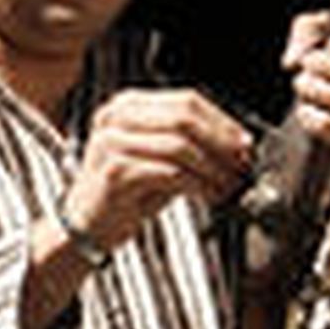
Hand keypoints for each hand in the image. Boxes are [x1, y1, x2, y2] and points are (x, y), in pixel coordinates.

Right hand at [63, 87, 253, 252]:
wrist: (85, 228)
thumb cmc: (124, 194)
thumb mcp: (157, 158)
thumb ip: (188, 144)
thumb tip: (236, 146)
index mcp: (127, 105)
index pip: (186, 100)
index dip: (222, 121)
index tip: (244, 143)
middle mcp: (116, 117)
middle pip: (185, 118)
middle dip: (221, 143)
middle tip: (241, 164)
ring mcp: (112, 142)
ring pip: (180, 146)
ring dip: (213, 168)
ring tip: (227, 185)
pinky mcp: (115, 171)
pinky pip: (170, 172)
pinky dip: (198, 185)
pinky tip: (209, 196)